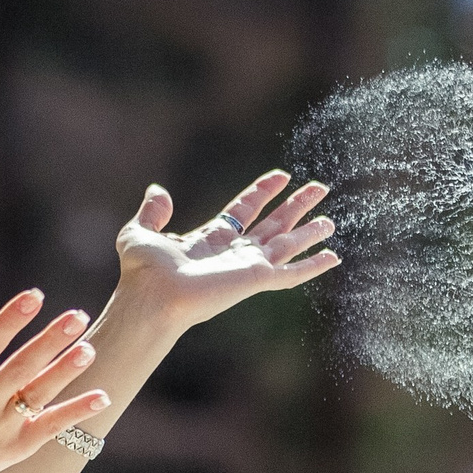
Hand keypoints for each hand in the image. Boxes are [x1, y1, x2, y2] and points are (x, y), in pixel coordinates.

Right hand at [0, 286, 111, 472]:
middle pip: (22, 366)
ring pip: (39, 394)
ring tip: (89, 349)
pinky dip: (76, 413)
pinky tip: (102, 397)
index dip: (11, 319)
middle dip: (51, 340)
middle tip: (77, 316)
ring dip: (65, 372)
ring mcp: (1, 425)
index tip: (35, 297)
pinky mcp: (16, 447)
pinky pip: (51, 427)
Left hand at [113, 170, 339, 329]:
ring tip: (330, 221)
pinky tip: (333, 257)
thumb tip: (157, 190)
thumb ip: (152, 212)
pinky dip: (312, 265)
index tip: (281, 176)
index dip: (263, 192)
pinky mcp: (256, 279)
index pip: (244, 211)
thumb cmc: (142, 273)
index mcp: (211, 240)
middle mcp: (233, 253)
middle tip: (320, 188)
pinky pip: (291, 273)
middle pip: (273, 224)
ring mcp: (247, 267)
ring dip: (309, 232)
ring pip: (287, 245)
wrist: (152, 296)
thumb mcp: (139, 233)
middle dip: (296, 206)